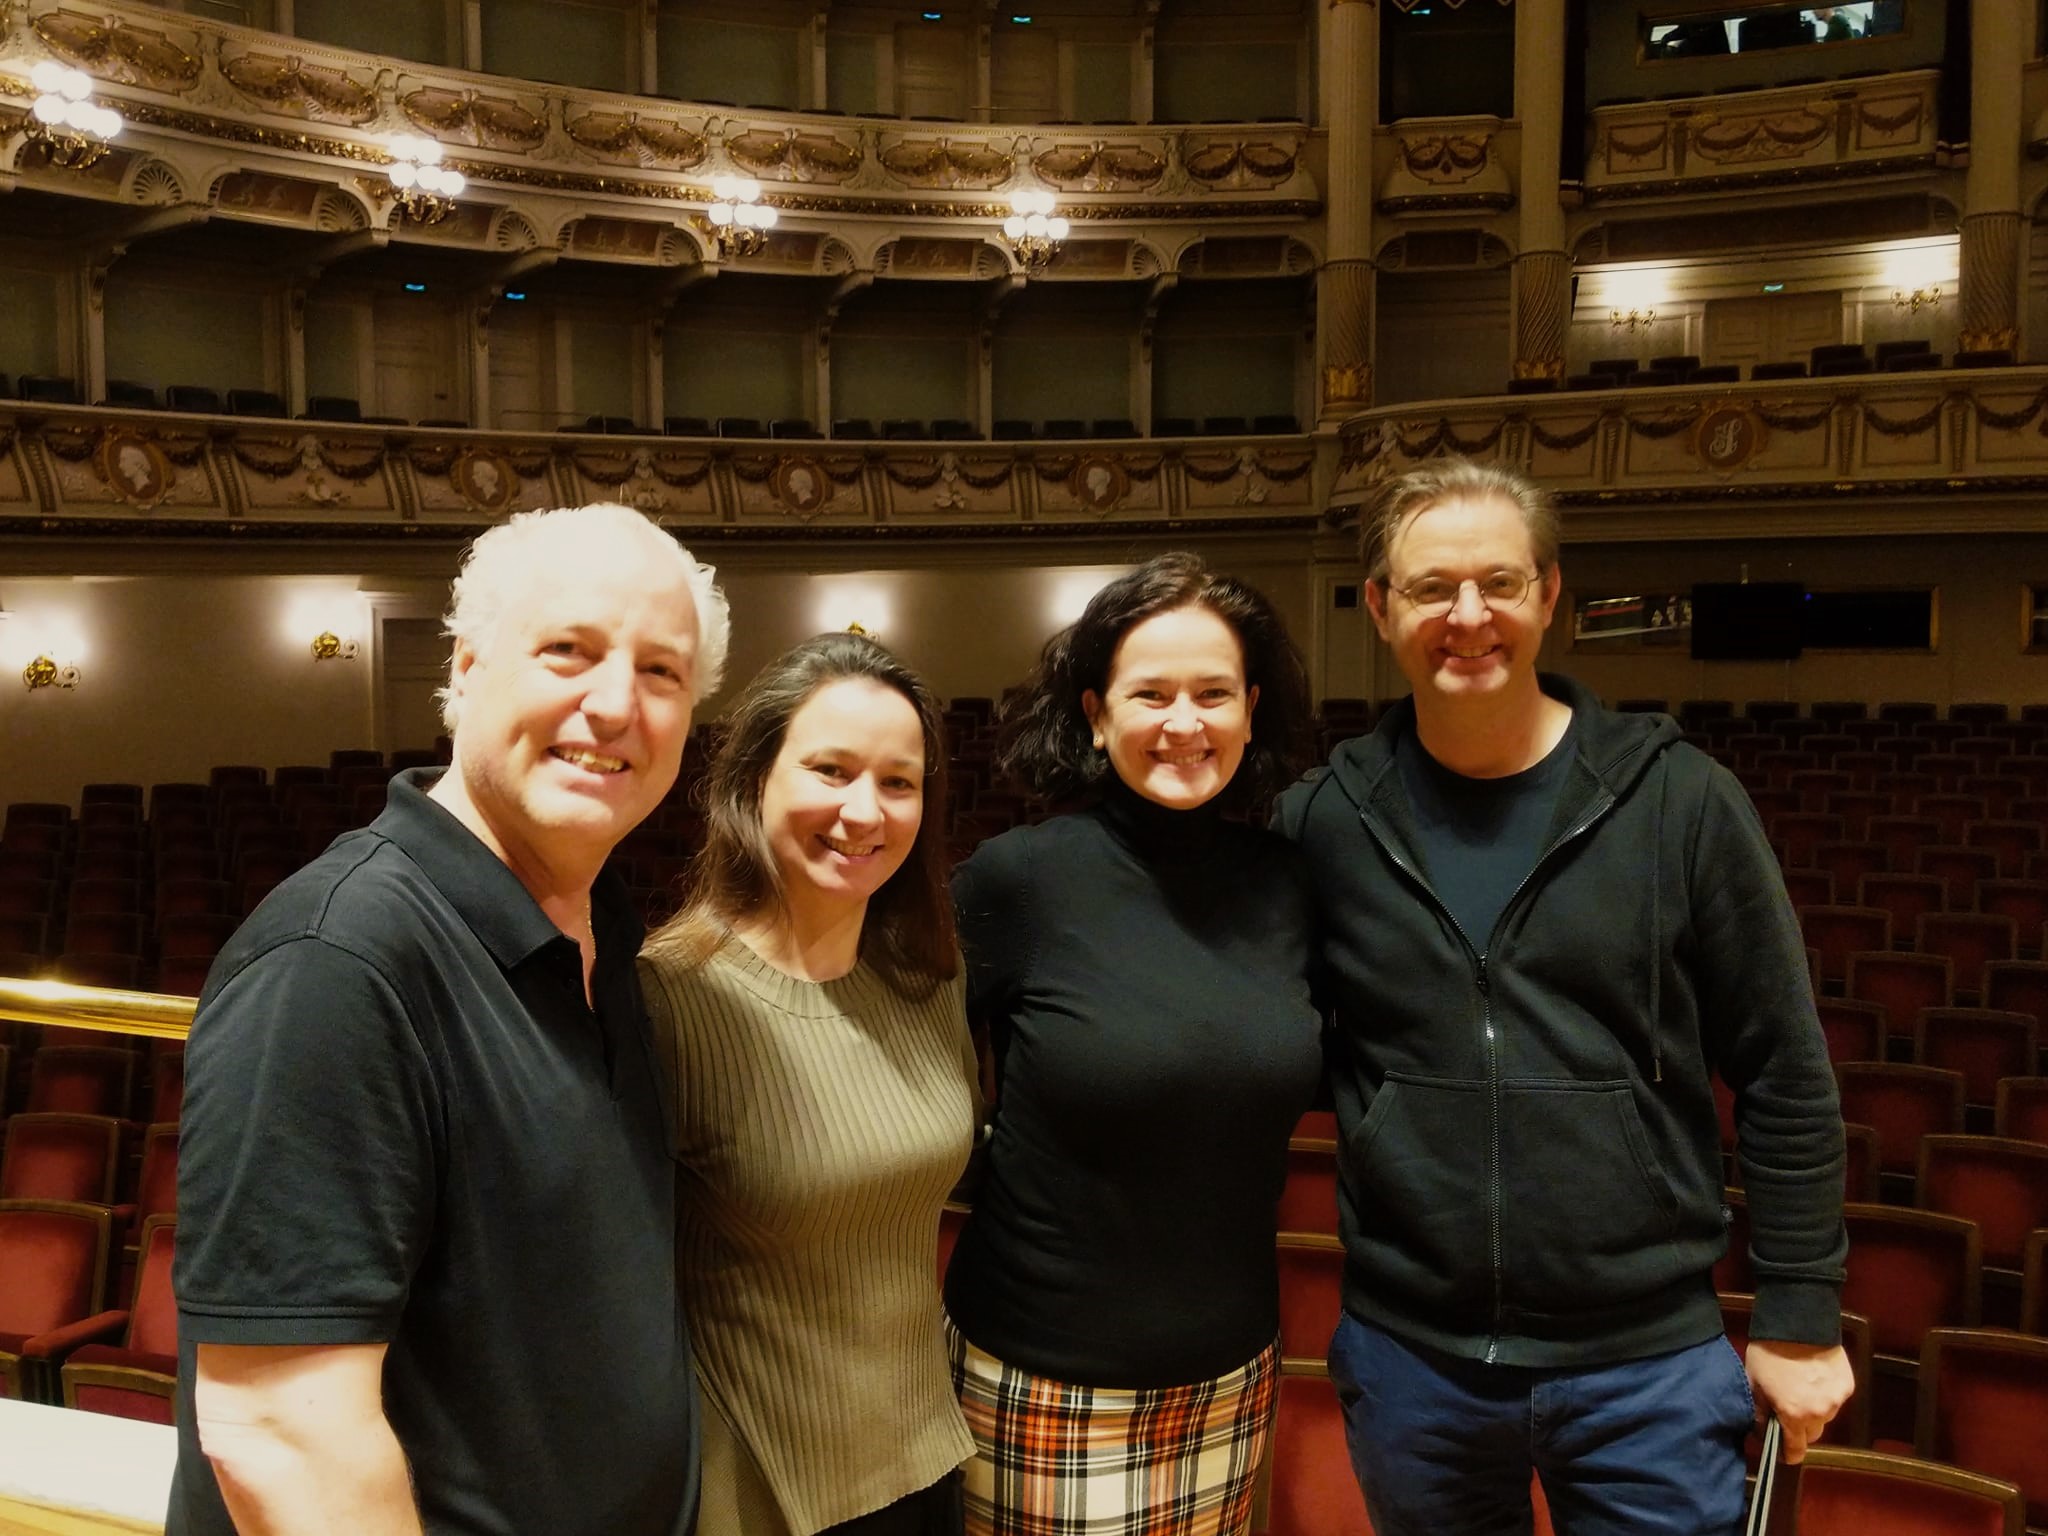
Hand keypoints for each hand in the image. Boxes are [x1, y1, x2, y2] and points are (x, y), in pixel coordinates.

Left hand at [1744, 1338, 1854, 1462]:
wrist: (1798, 1324)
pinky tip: (1813, 1379)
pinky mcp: (1847, 1385)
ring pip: (1824, 1417)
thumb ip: (1759, 1412)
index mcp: (1794, 1415)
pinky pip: (1834, 1399)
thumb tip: (1761, 1432)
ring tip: (1800, 1390)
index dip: (1788, 1453)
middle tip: (1787, 1412)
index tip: (1783, 1452)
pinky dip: (1825, 1395)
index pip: (1796, 1450)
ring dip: (1814, 1411)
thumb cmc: (1769, 1352)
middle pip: (1812, 1434)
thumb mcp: (1754, 1383)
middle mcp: (1820, 1412)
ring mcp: (1837, 1399)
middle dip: (1799, 1429)